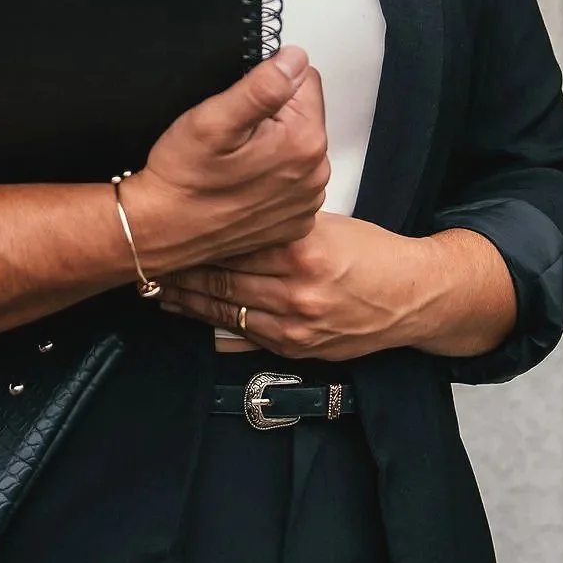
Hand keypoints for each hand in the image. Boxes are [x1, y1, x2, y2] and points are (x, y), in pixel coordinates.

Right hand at [119, 47, 328, 274]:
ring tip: (234, 162)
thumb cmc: (181, 179)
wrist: (160, 231)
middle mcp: (315, 175)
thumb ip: (263, 86)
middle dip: (273, 117)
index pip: (306, 80)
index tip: (241, 109)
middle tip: (233, 139)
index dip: (269, 85)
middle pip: (304, 115)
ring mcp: (306, 202)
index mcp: (304, 143)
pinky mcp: (294, 220)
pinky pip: (291, 180)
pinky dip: (271, 177)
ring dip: (273, 147)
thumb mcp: (212, 120)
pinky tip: (242, 185)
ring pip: (297, 147)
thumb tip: (295, 59)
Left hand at [158, 215, 515, 361]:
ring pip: (225, 309)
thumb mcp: (331, 223)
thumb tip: (238, 215)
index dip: (197, 234)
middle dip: (182, 268)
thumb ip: (284, 224)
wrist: (412, 297)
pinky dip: (212, 325)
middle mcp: (296, 288)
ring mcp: (295, 323)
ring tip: (156, 287)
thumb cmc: (374, 254)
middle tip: (150, 257)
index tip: (169, 226)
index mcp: (303, 247)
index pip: (234, 239)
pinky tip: (190, 315)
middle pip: (222, 276)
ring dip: (187, 299)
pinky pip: (243, 336)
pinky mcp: (297, 347)